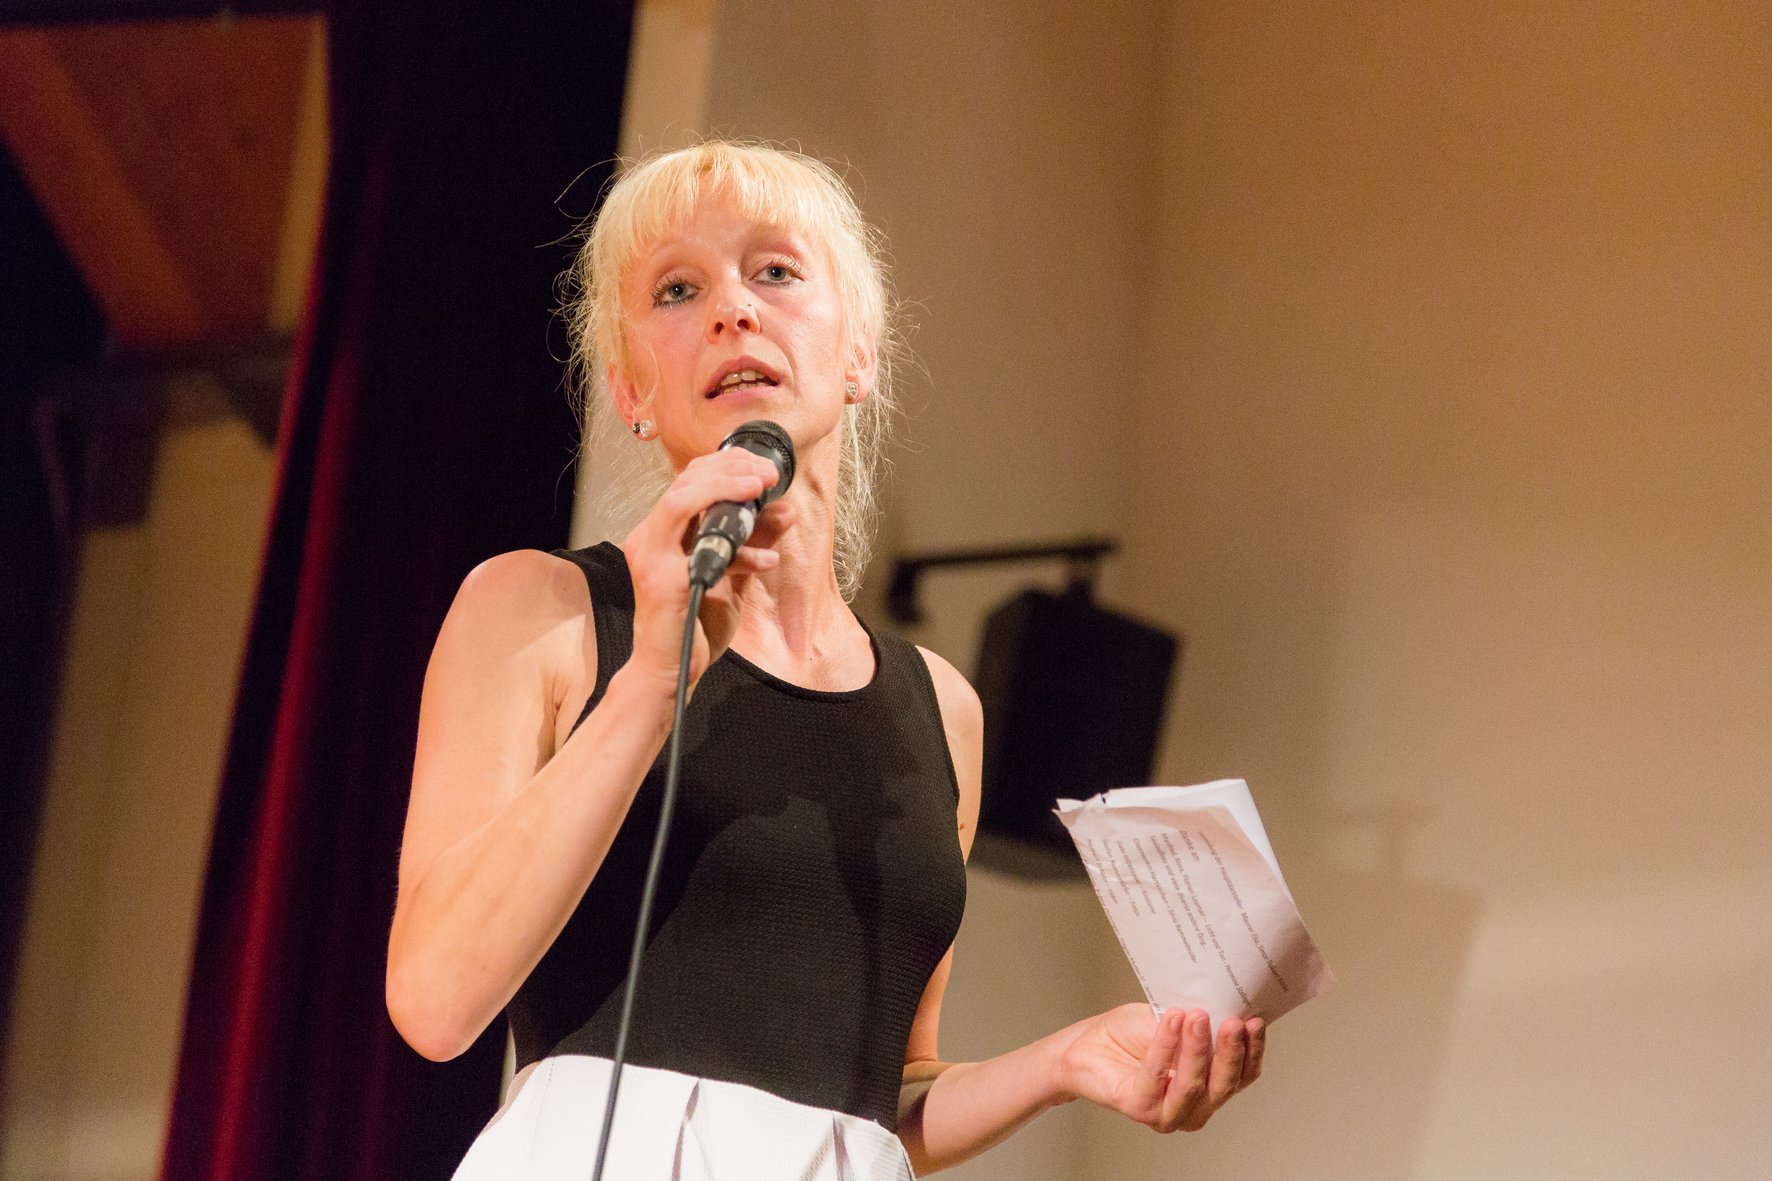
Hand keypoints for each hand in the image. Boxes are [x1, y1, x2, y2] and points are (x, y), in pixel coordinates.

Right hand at [622, 447, 791, 691]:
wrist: (671, 674)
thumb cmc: (693, 628)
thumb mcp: (733, 576)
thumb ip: (754, 542)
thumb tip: (785, 511)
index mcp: (663, 533)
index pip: (691, 480)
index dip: (728, 465)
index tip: (765, 470)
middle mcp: (649, 538)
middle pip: (686, 480)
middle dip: (732, 468)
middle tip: (770, 473)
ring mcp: (651, 556)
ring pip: (681, 498)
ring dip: (725, 486)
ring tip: (761, 486)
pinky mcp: (662, 578)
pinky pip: (697, 543)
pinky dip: (735, 542)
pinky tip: (766, 555)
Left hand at [1055, 1003, 1264, 1132]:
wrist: (1084, 1046)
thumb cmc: (1128, 1035)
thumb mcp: (1174, 1019)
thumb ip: (1200, 1020)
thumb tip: (1228, 1000)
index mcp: (1209, 1087)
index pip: (1242, 1075)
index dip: (1252, 1051)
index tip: (1255, 1021)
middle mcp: (1193, 1107)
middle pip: (1224, 1085)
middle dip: (1231, 1052)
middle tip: (1233, 1021)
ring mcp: (1167, 1113)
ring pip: (1194, 1085)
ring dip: (1198, 1049)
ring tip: (1197, 1016)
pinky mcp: (1140, 1108)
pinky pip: (1157, 1076)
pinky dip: (1166, 1045)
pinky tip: (1171, 1021)